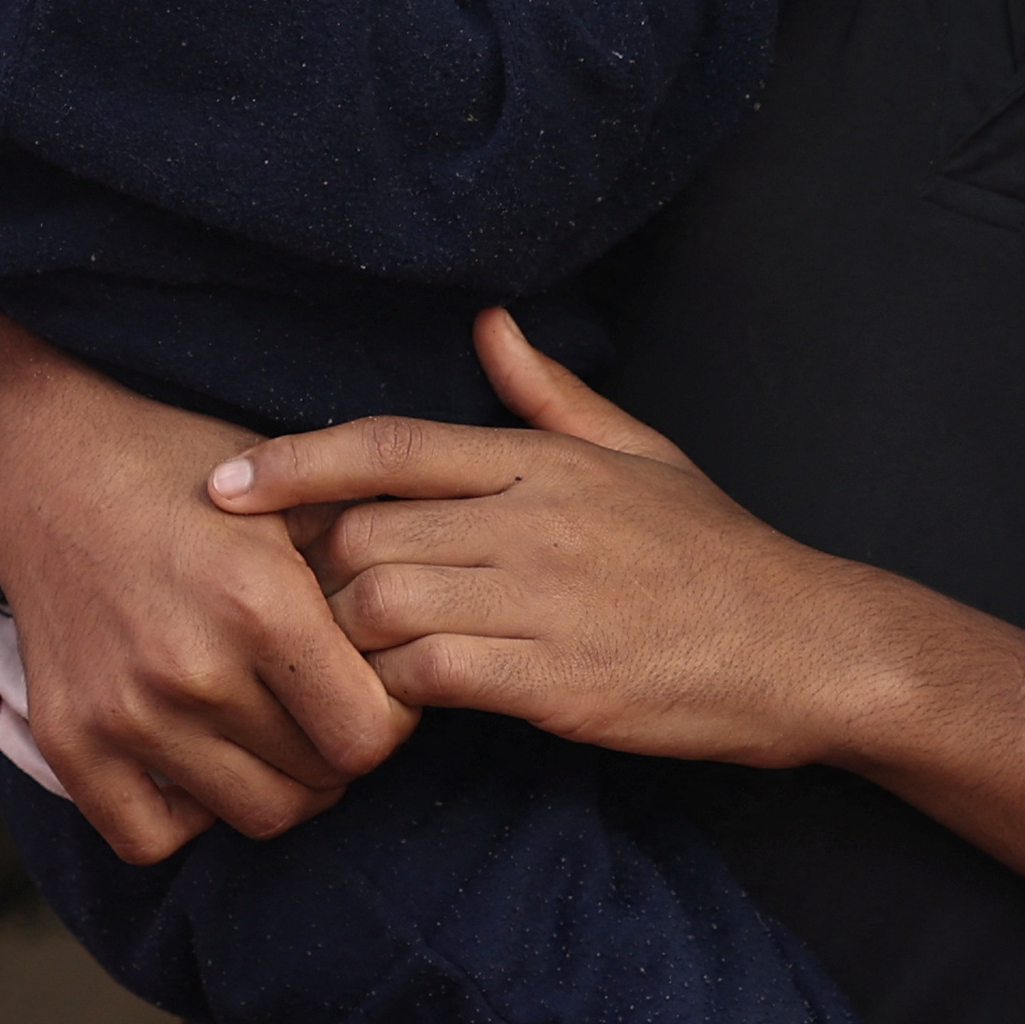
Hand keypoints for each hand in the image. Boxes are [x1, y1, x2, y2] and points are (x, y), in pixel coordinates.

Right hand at [0, 156, 415, 857]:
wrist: (47, 462)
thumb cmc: (186, 472)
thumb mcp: (292, 496)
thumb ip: (368, 568)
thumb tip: (442, 644)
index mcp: (259, 602)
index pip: (370, 737)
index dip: (388, 718)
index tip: (374, 683)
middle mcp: (191, 668)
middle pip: (319, 783)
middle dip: (339, 749)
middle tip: (326, 704)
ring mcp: (124, 711)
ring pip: (254, 815)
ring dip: (281, 784)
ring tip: (278, 730)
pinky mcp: (69, 738)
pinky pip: (153, 838)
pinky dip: (190, 815)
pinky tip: (204, 760)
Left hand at [207, 310, 892, 769]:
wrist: (804, 648)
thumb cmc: (715, 553)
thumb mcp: (638, 453)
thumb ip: (549, 394)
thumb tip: (488, 324)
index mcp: (544, 460)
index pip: (388, 446)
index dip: (293, 463)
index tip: (220, 485)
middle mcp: (535, 521)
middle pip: (363, 536)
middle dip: (318, 573)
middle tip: (308, 602)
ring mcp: (544, 604)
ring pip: (380, 610)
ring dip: (348, 640)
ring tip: (356, 656)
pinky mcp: (555, 686)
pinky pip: (430, 679)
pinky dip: (397, 692)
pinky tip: (407, 699)